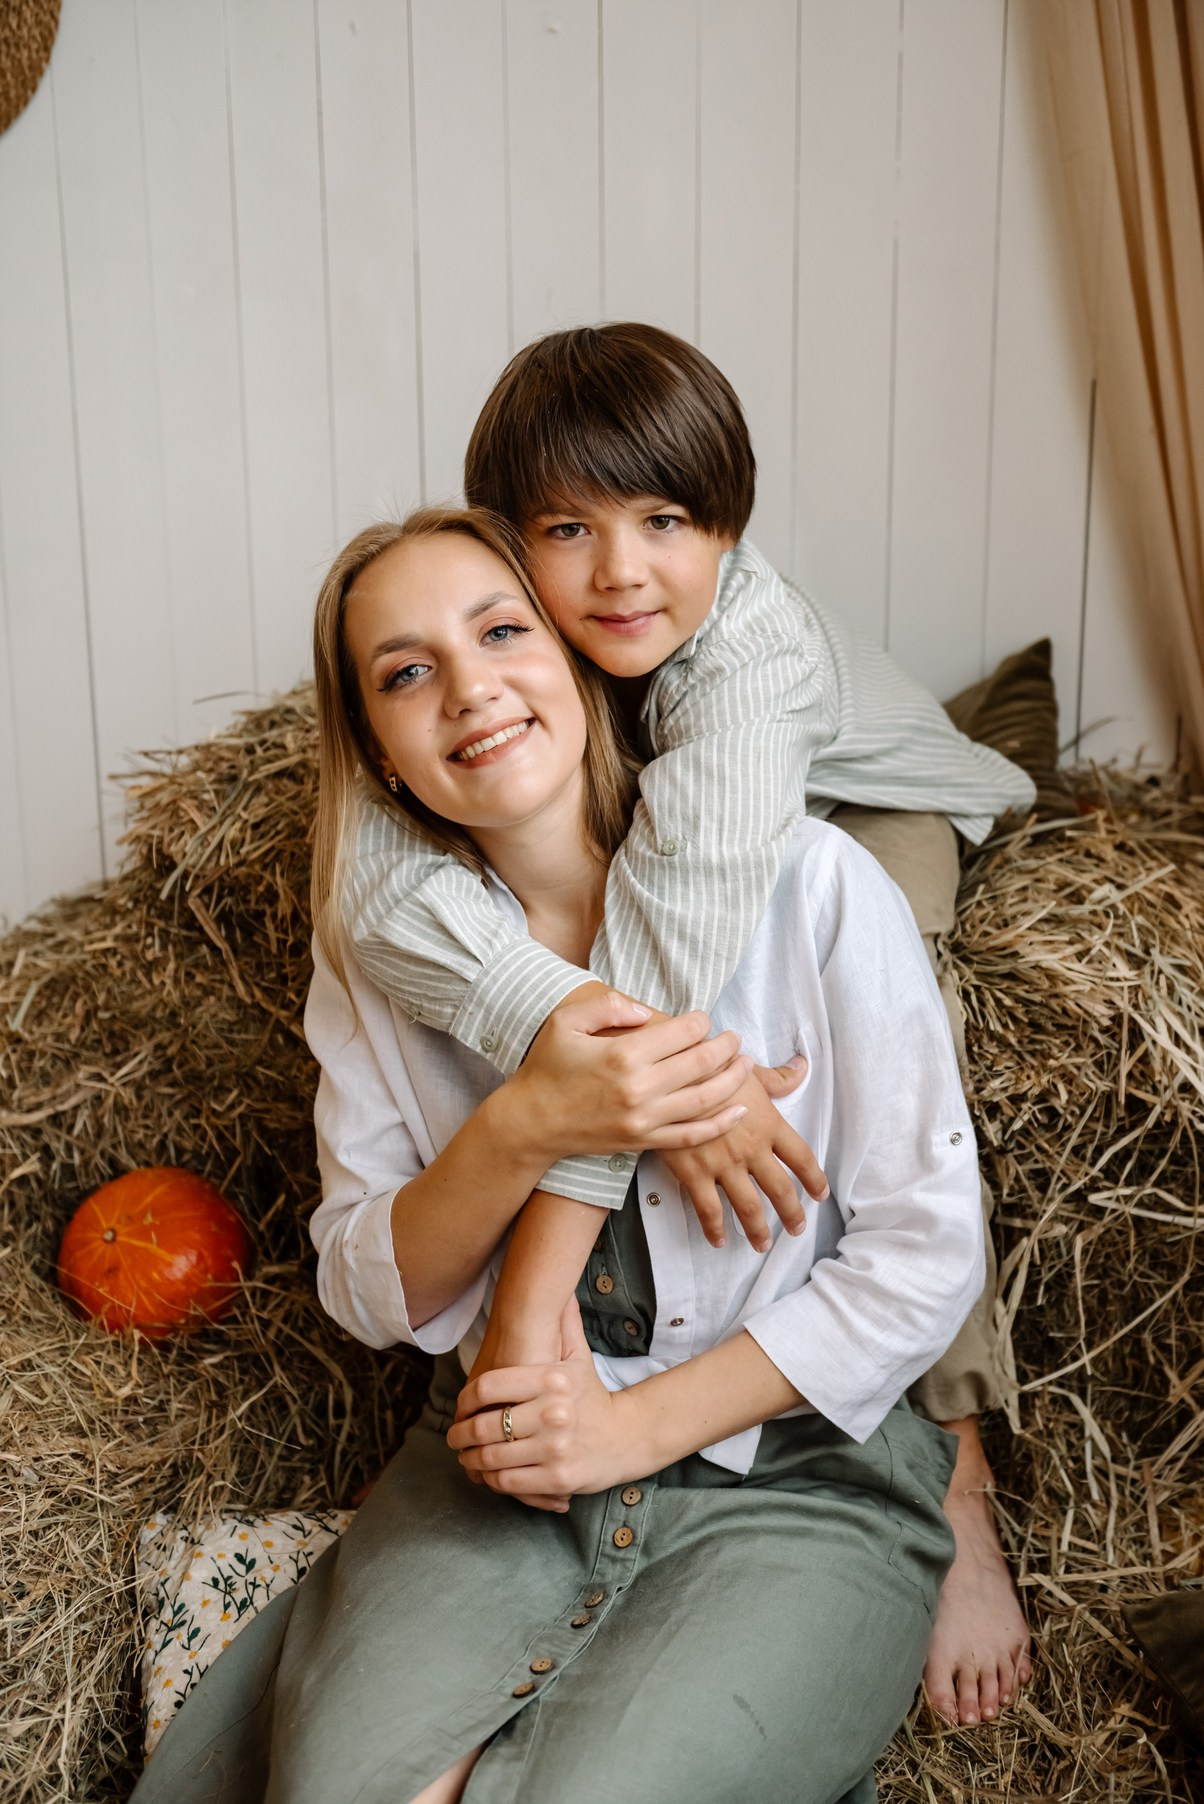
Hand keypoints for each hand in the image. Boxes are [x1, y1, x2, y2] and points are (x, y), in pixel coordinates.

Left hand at [449, 1306, 643, 1510]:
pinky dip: (491, 1480)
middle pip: (485, 1426)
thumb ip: (563, 1324)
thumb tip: (559, 1289)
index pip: (487, 1387)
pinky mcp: (558, 1478)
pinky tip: (487, 1474)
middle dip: (461, 1435)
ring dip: (470, 1460)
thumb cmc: (592, 1396)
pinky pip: (508, 1482)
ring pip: (492, 1457)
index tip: (461, 1408)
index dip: (464, 1400)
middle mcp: (553, 1412)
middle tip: (454, 1437)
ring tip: (465, 1456)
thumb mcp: (578, 1357)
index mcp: (552, 1379)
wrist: (626, 1437)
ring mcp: (556, 1448)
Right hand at [511, 986, 751, 1161]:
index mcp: (623, 1055)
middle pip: (701, 1064)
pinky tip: (739, 1111)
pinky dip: (720, 1124)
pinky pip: (691, 1135)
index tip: (704, 1019)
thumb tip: (644, 1009)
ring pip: (705, 1100)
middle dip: (726, 1048)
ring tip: (747, 1066)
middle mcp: (639, 1089)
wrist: (531, 1123)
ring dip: (732, 1081)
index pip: (681, 1033)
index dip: (701, 1022)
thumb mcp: (566, 1022)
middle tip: (735, 1038)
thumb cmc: (547, 1067)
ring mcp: (644, 1119)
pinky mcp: (644, 1141)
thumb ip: (606, 1005)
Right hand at [659, 1057, 828, 1251]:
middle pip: (780, 1190)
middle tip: (797, 1229)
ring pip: (748, 1207)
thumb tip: (803, 1066)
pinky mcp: (694, 1172)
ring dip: (757, 1230)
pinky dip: (714, 1228)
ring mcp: (724, 1164)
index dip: (814, 1179)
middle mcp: (752, 1149)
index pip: (801, 1158)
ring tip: (762, 1244)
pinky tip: (717, 1240)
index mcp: (769, 1124)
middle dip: (791, 1213)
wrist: (673, 1074)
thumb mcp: (749, 1070)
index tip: (820, 1194)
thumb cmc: (712, 1067)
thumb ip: (779, 1077)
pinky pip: (708, 1208)